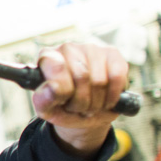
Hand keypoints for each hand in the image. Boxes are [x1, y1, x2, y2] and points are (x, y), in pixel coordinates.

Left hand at [32, 42, 128, 156]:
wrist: (84, 113)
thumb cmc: (62, 107)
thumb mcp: (47, 109)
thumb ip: (43, 100)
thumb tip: (53, 87)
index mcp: (47, 57)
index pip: (57, 67)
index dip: (63, 90)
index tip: (62, 102)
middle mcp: (68, 48)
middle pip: (81, 77)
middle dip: (81, 102)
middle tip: (77, 108)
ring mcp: (91, 48)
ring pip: (99, 80)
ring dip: (96, 103)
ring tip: (89, 106)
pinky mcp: (112, 54)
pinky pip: (117, 77)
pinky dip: (112, 96)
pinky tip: (105, 101)